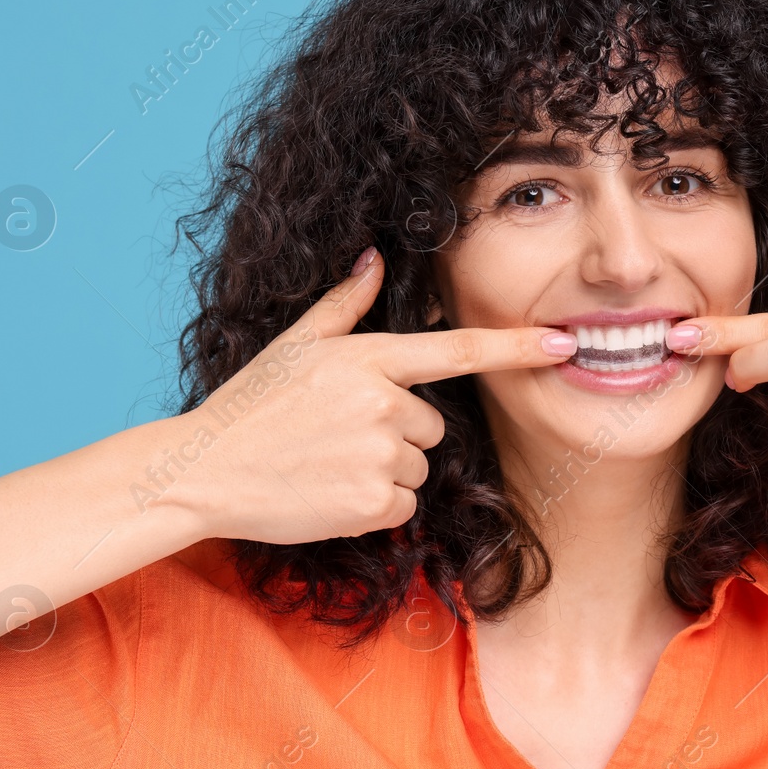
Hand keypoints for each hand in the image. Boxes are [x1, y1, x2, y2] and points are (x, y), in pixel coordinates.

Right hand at [166, 248, 577, 543]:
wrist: (202, 473)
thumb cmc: (249, 407)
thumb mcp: (295, 346)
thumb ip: (345, 307)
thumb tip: (373, 260)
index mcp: (368, 359)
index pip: (459, 350)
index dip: (517, 346)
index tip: (565, 343)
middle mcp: (382, 402)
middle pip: (431, 426)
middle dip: (396, 436)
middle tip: (337, 437)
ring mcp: (380, 455)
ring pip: (418, 468)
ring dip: (384, 473)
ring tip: (327, 464)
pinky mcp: (375, 503)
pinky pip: (404, 507)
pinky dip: (375, 508)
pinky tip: (330, 493)